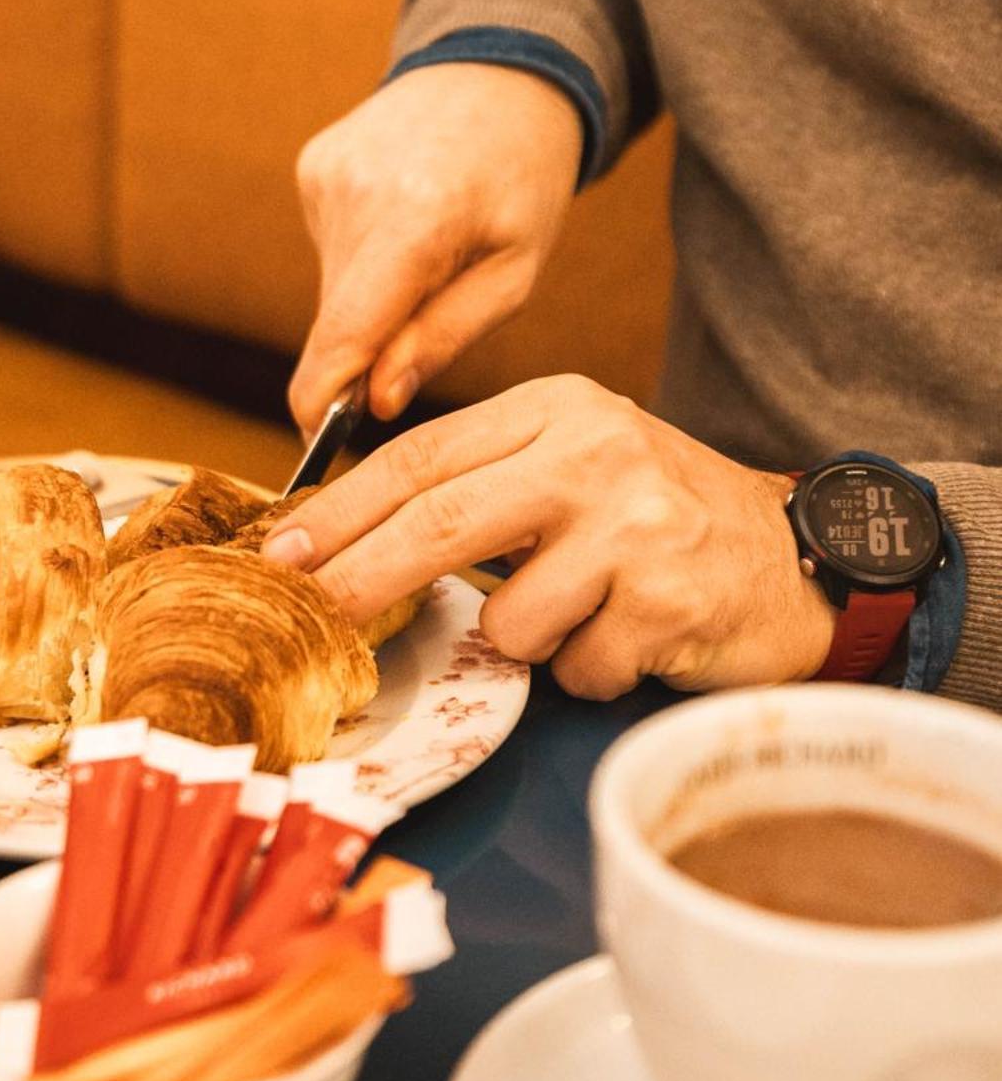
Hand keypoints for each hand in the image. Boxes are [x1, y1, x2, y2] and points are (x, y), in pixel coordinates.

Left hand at [261, 376, 836, 697]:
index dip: (340, 511)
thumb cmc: (665, 518)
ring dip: (530, 642)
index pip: (421, 458)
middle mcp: (594, 453)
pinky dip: (591, 671)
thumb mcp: (577, 464)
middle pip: (439, 523)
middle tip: (311, 615)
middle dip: (360, 579)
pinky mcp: (666, 598)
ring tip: (587, 614)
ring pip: (507, 620)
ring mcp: (635, 525)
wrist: (800, 557)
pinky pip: (576, 668)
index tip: (281, 553)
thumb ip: (485, 483)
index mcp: (557, 409)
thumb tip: (348, 541)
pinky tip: (635, 638)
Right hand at [288, 62, 582, 434]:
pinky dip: (364, 259)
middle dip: (369, 352)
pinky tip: (407, 221)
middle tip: (425, 336)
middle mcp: (355, 191)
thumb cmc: (523, 178)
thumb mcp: (515, 271)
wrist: (502, 69)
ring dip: (372, 301)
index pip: (345, 331)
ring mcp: (324, 175)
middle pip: (338, 320)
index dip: (323, 398)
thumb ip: (442, 338)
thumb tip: (377, 402)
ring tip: (431, 255)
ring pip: (333, 290)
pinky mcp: (311, 167)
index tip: (318, 445)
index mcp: (418, 215)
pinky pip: (331, 251)